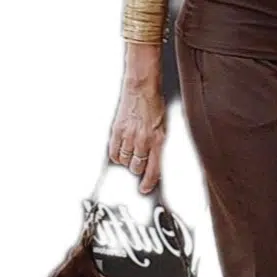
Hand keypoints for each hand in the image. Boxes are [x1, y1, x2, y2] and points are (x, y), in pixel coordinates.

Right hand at [108, 79, 165, 194]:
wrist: (141, 88)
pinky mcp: (117, 131)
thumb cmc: (154, 104)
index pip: (153, 170)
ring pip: (124, 161)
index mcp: (158, 140)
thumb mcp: (163, 127)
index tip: (144, 188)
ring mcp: (129, 136)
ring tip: (129, 153)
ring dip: (127, 161)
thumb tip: (154, 160)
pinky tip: (120, 152)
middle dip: (137, 169)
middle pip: (137, 167)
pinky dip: (116, 155)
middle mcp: (143, 140)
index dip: (148, 183)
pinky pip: (113, 152)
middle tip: (137, 164)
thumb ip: (158, 145)